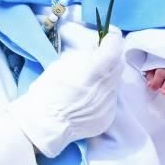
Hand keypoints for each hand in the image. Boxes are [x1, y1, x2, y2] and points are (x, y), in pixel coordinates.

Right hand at [8, 32, 122, 157]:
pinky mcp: (108, 117)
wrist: (45, 124)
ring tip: (89, 82)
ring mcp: (110, 103)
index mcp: (96, 68)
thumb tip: (95, 51)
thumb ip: (84, 56)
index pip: (116, 44)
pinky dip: (102, 95)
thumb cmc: (48, 90)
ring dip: (106, 77)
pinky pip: (110, 99)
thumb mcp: (62, 63)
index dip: (110, 39)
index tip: (103, 40)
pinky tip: (87, 100)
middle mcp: (108, 84)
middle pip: (119, 63)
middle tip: (96, 59)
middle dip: (110, 58)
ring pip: (115, 82)